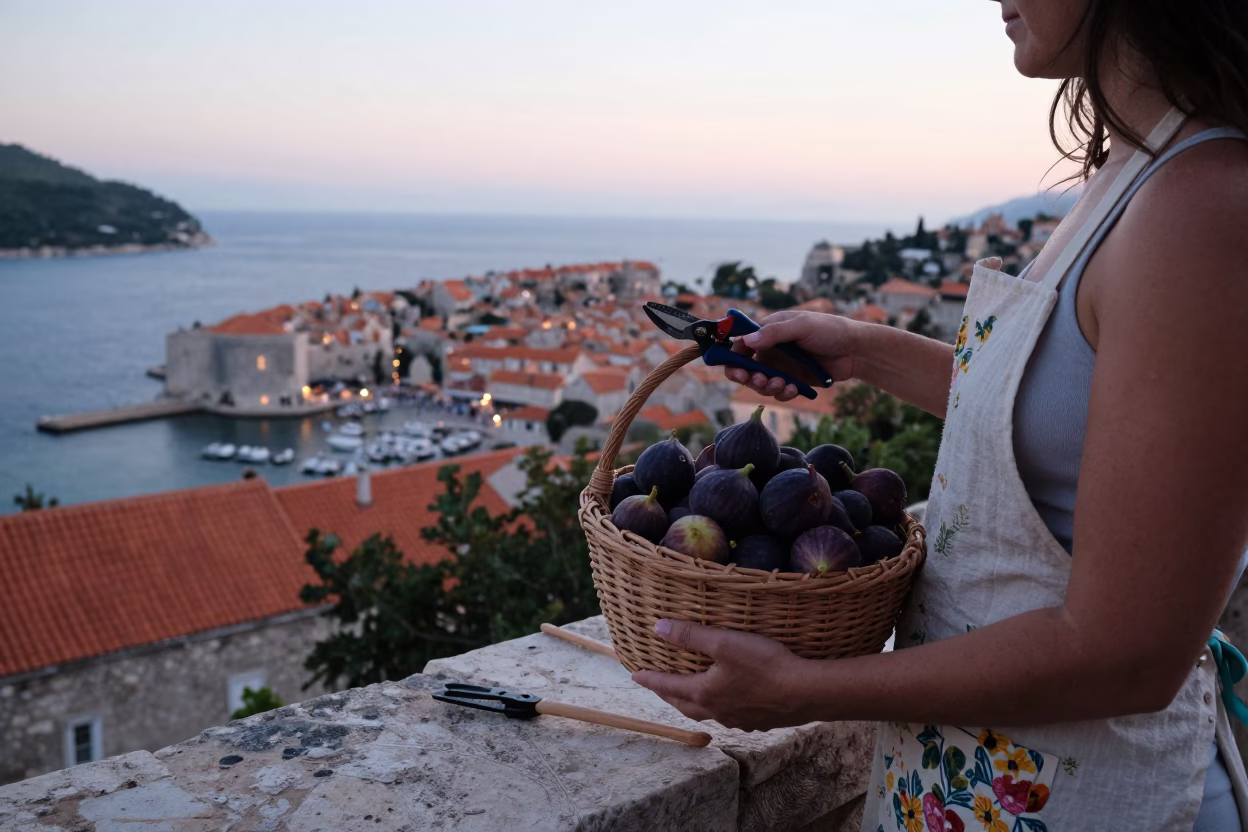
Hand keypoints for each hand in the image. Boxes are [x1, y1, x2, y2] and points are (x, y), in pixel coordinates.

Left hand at [630, 619, 813, 731]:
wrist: (806, 693)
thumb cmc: (764, 665)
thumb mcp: (724, 643)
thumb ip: (691, 635)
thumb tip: (658, 629)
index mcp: (704, 692)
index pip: (668, 686)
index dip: (650, 679)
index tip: (635, 675)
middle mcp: (717, 710)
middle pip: (684, 704)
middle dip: (668, 694)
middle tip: (657, 686)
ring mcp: (738, 719)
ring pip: (706, 712)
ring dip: (692, 703)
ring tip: (689, 695)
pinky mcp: (758, 720)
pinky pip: (729, 716)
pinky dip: (718, 707)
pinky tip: (728, 702)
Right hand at [726, 310, 860, 401]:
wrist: (855, 350)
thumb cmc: (829, 330)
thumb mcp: (802, 326)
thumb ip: (775, 333)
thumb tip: (747, 340)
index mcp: (769, 331)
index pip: (741, 344)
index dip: (733, 357)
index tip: (735, 367)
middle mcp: (771, 350)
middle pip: (745, 367)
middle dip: (745, 376)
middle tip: (753, 379)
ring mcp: (781, 367)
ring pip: (760, 383)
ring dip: (765, 386)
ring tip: (781, 383)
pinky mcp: (792, 382)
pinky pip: (778, 392)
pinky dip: (782, 393)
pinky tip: (792, 389)